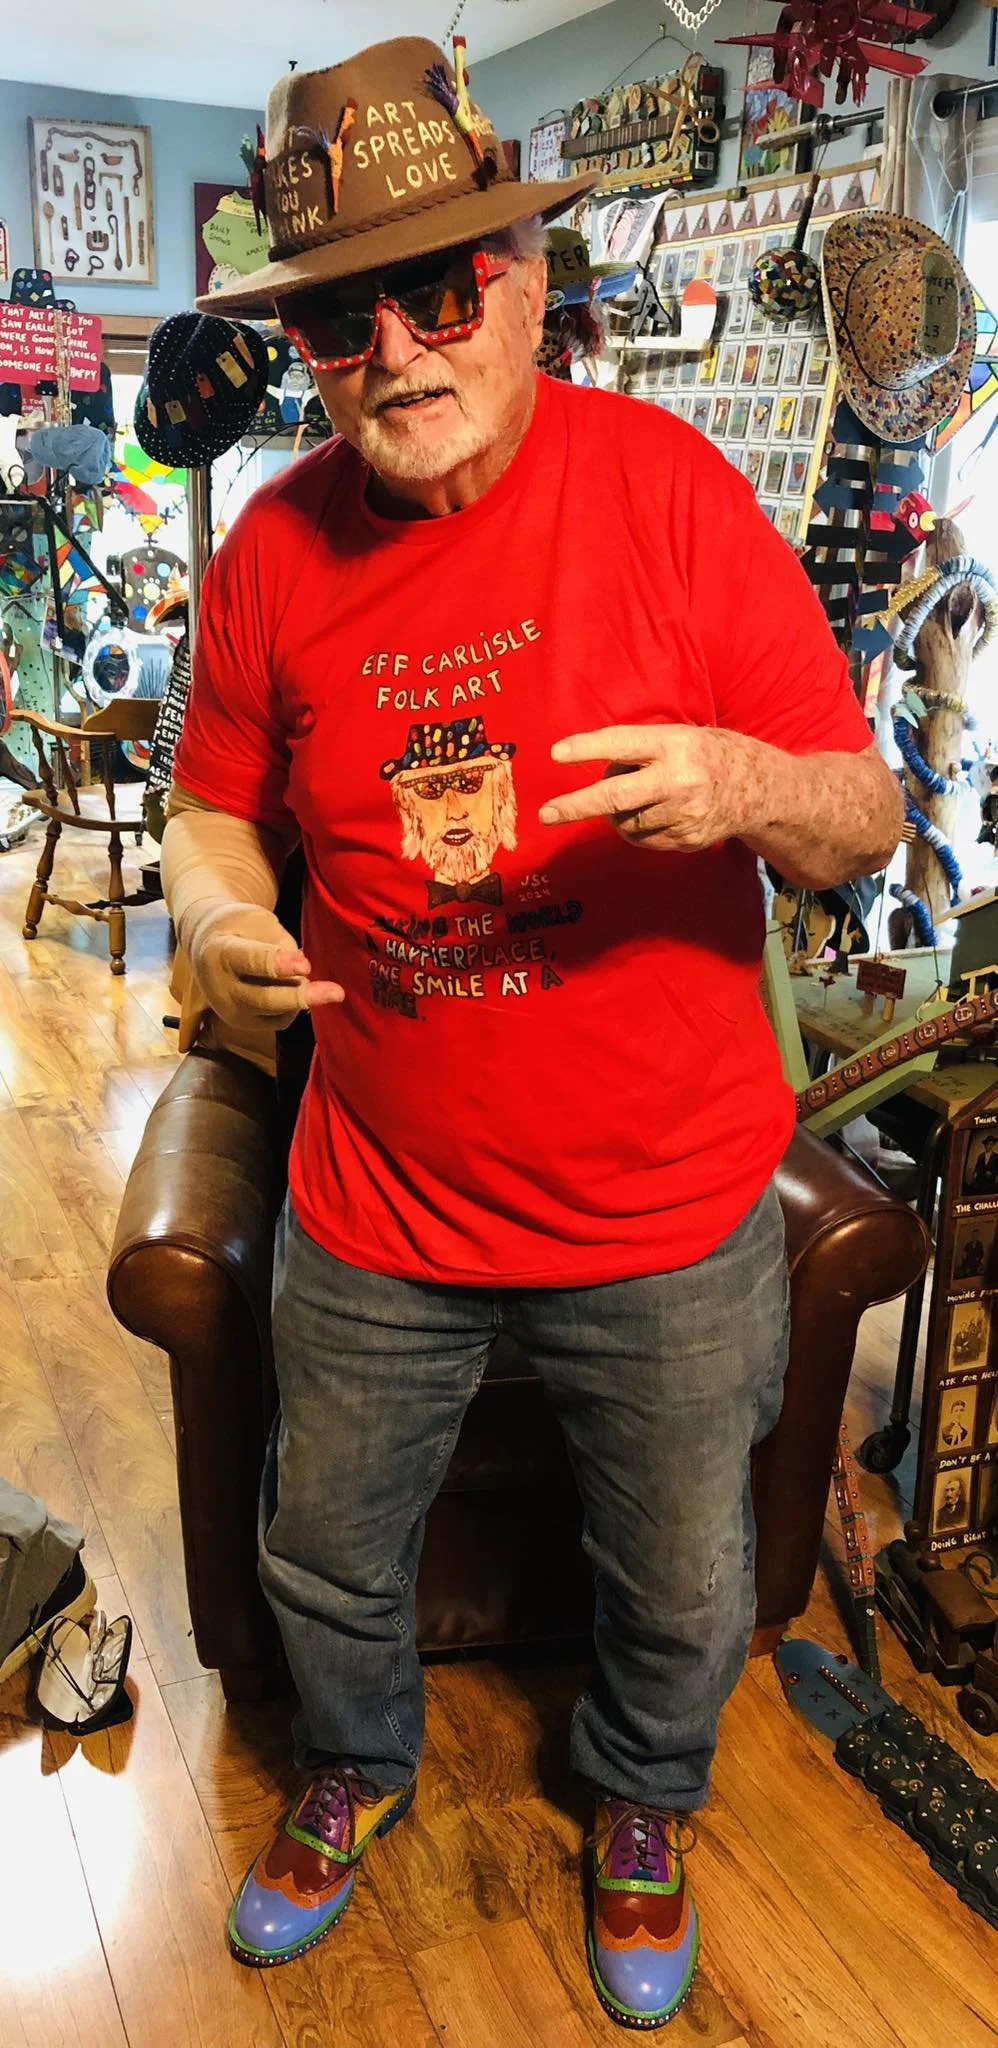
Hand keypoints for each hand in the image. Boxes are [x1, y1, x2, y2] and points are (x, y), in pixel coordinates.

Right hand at [190, 905, 344, 1030]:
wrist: (206, 946)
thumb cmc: (239, 926)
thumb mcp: (257, 921)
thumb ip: (280, 945)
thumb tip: (304, 974)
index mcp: (219, 952)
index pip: (251, 962)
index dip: (280, 964)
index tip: (306, 965)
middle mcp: (221, 988)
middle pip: (265, 998)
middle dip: (301, 996)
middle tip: (337, 993)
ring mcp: (230, 1011)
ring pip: (276, 1012)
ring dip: (300, 994)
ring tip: (306, 974)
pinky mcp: (244, 1025)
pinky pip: (280, 1019)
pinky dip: (294, 1005)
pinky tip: (294, 986)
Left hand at [539, 725, 753, 853]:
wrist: (758, 789)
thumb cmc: (707, 755)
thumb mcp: (679, 737)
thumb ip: (641, 750)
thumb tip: (596, 773)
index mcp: (675, 745)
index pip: (623, 743)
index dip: (588, 748)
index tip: (556, 753)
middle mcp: (678, 780)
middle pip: (616, 797)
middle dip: (576, 806)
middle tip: (547, 814)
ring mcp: (683, 814)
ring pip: (626, 822)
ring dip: (618, 813)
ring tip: (639, 797)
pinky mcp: (687, 839)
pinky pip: (644, 839)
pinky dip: (638, 828)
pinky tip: (655, 814)